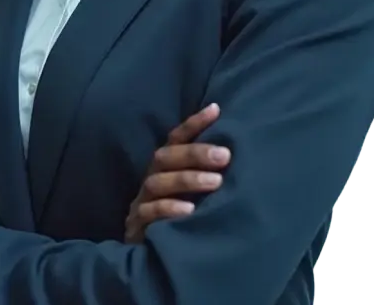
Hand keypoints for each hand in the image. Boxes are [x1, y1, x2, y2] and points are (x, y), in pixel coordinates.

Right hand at [124, 103, 229, 243]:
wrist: (153, 264)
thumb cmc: (182, 223)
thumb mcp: (196, 196)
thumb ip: (207, 175)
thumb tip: (237, 154)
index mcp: (164, 169)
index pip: (175, 139)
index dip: (194, 124)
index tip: (216, 110)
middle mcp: (151, 180)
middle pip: (165, 157)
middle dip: (195, 153)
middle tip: (225, 155)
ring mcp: (141, 203)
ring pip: (157, 183)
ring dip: (187, 179)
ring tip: (216, 182)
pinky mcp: (137, 227)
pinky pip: (149, 213)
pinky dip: (168, 209)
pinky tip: (190, 211)